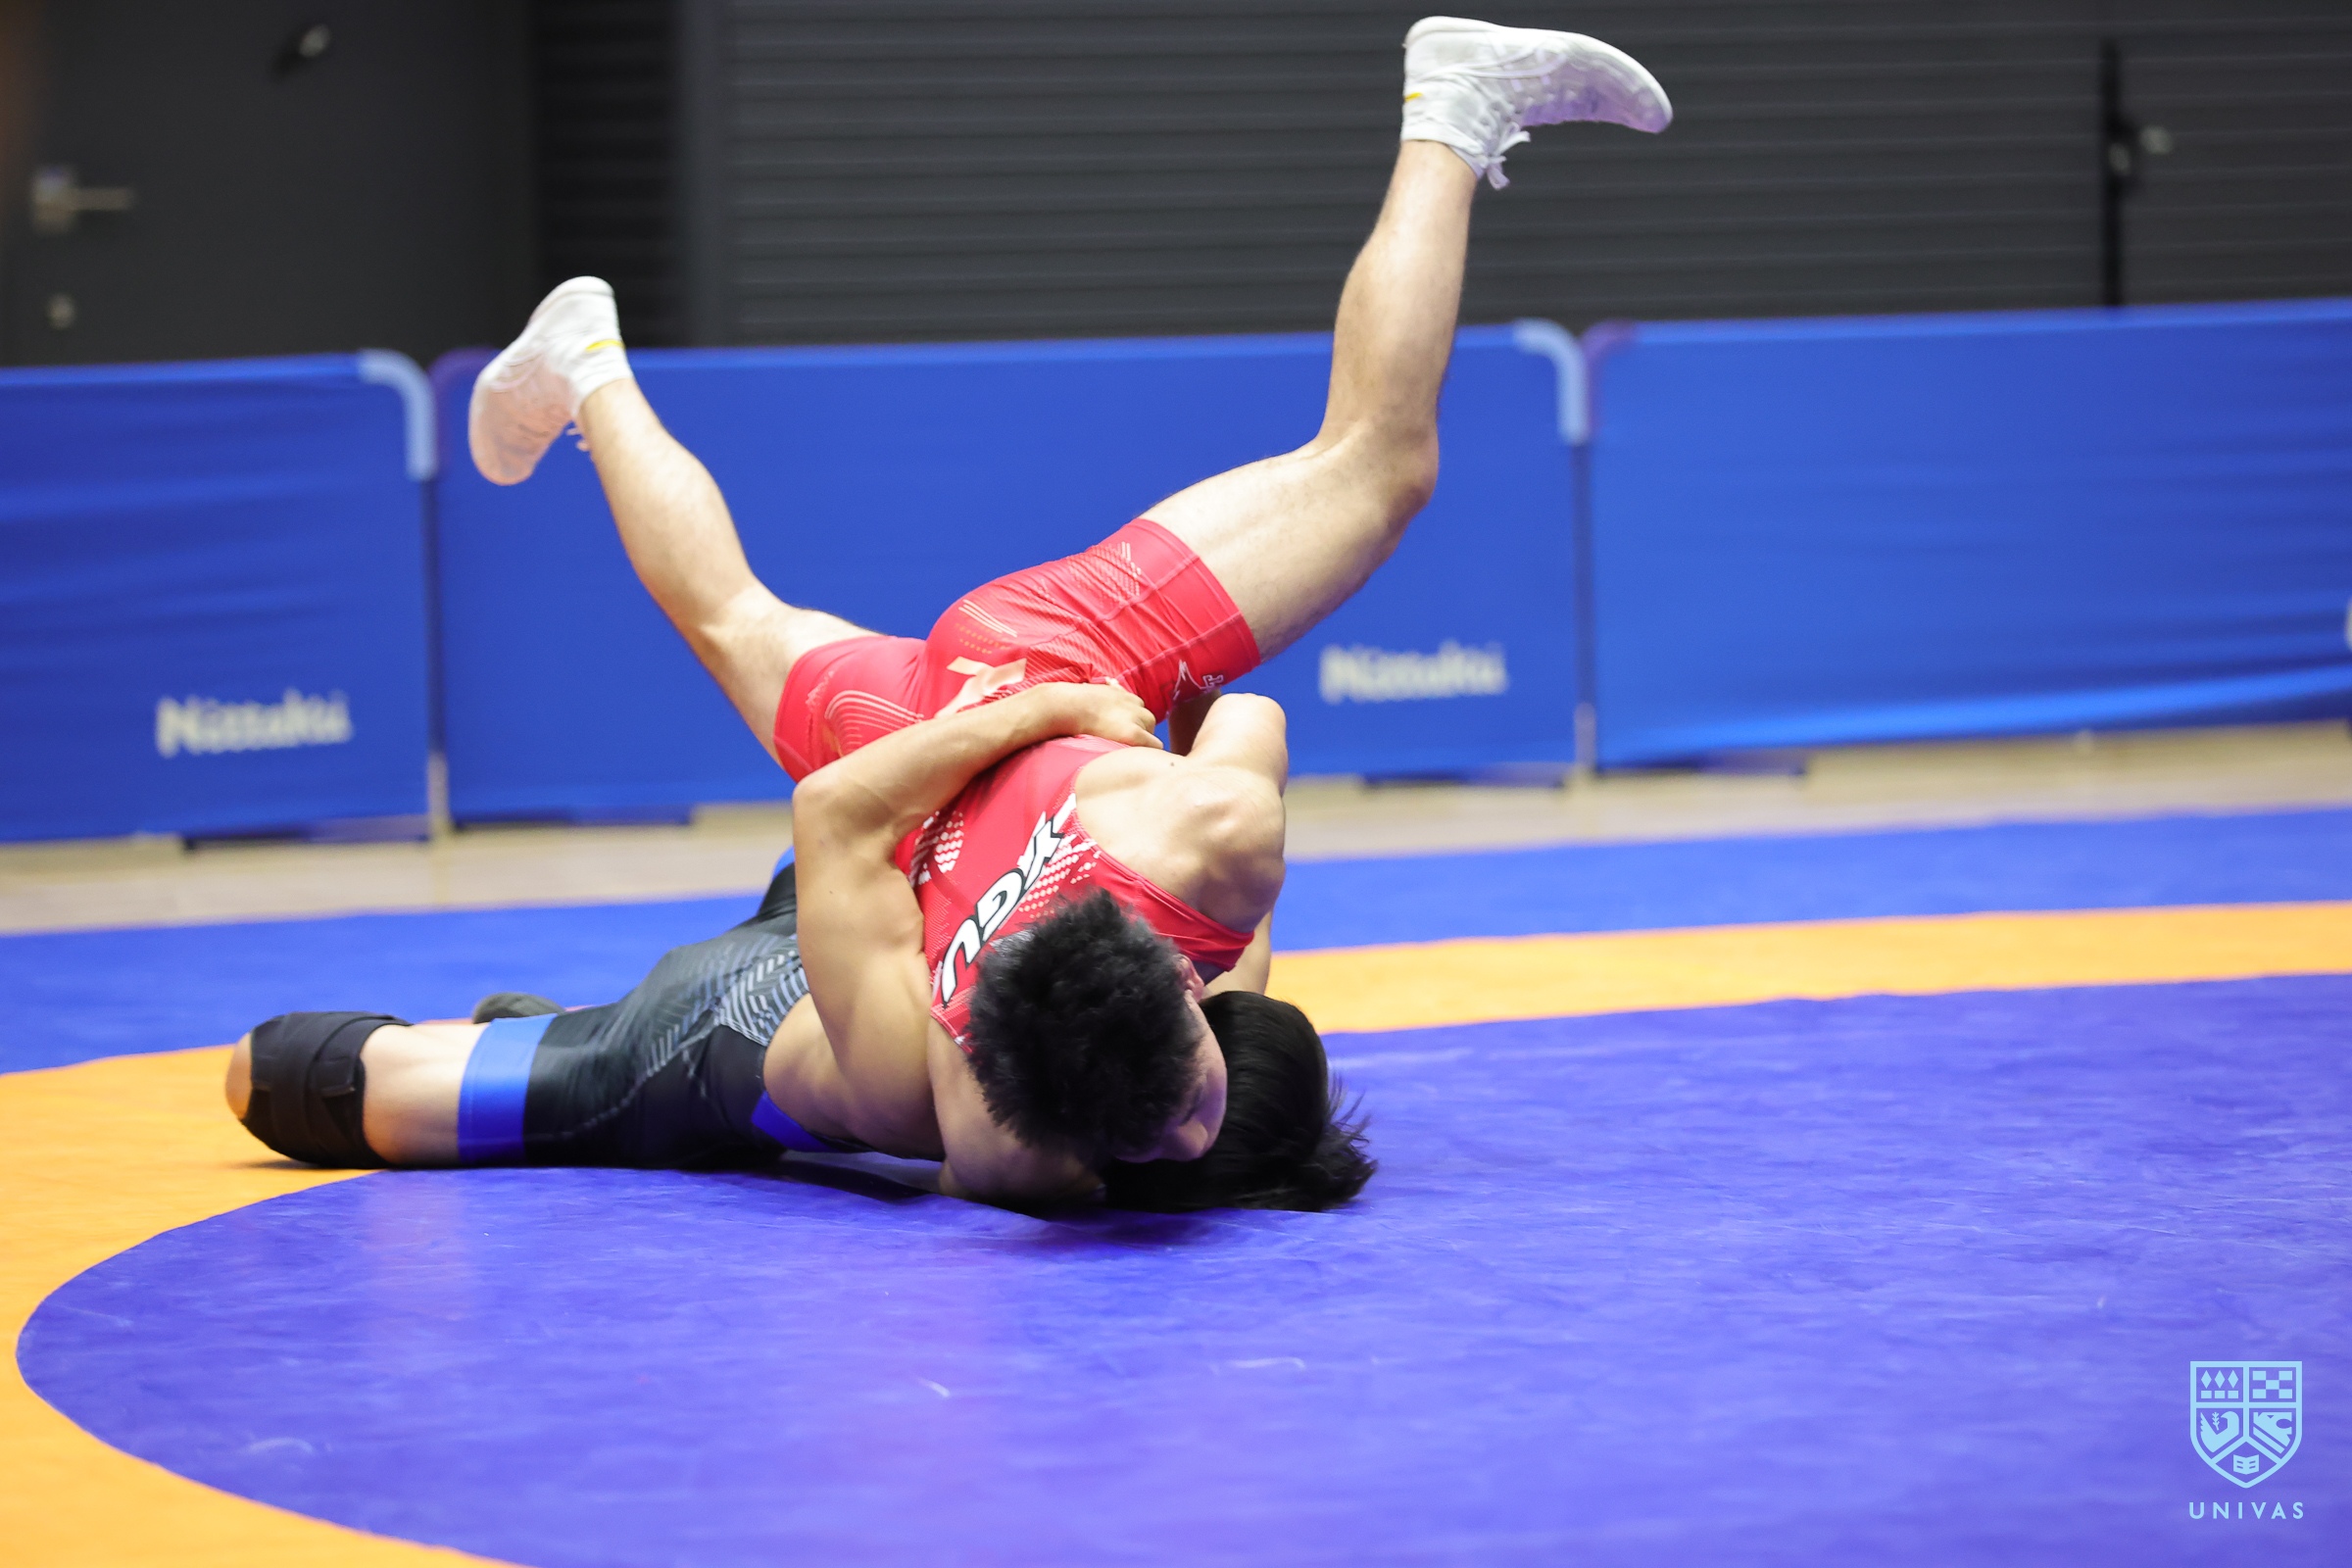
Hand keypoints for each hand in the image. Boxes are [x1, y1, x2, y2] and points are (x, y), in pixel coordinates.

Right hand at [1028, 681, 1161, 749]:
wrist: (1065, 705)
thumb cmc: (1070, 705)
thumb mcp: (1090, 694)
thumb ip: (1101, 697)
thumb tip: (1104, 692)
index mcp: (1124, 696)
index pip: (1139, 712)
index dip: (1132, 725)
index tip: (1120, 734)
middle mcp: (1135, 705)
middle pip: (1148, 723)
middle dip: (1140, 734)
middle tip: (1121, 746)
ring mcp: (1136, 719)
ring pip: (1151, 735)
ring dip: (1142, 743)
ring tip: (1124, 753)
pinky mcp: (1133, 733)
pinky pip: (1154, 746)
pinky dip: (1148, 753)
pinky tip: (1137, 761)